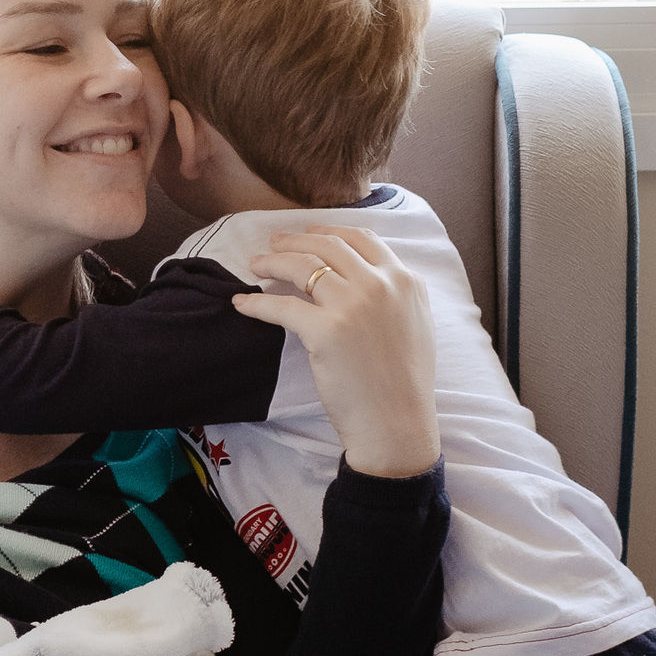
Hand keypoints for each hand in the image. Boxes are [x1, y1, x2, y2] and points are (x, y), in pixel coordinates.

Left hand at [232, 226, 440, 478]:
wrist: (397, 423)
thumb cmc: (403, 384)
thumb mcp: (413, 325)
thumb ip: (393, 296)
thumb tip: (364, 279)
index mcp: (405, 281)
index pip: (361, 239)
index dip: (329, 232)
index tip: (308, 234)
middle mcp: (382, 284)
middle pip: (328, 246)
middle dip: (294, 240)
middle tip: (273, 244)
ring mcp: (353, 305)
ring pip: (302, 266)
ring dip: (272, 261)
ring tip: (255, 263)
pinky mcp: (326, 330)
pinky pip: (281, 306)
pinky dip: (257, 302)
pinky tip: (242, 302)